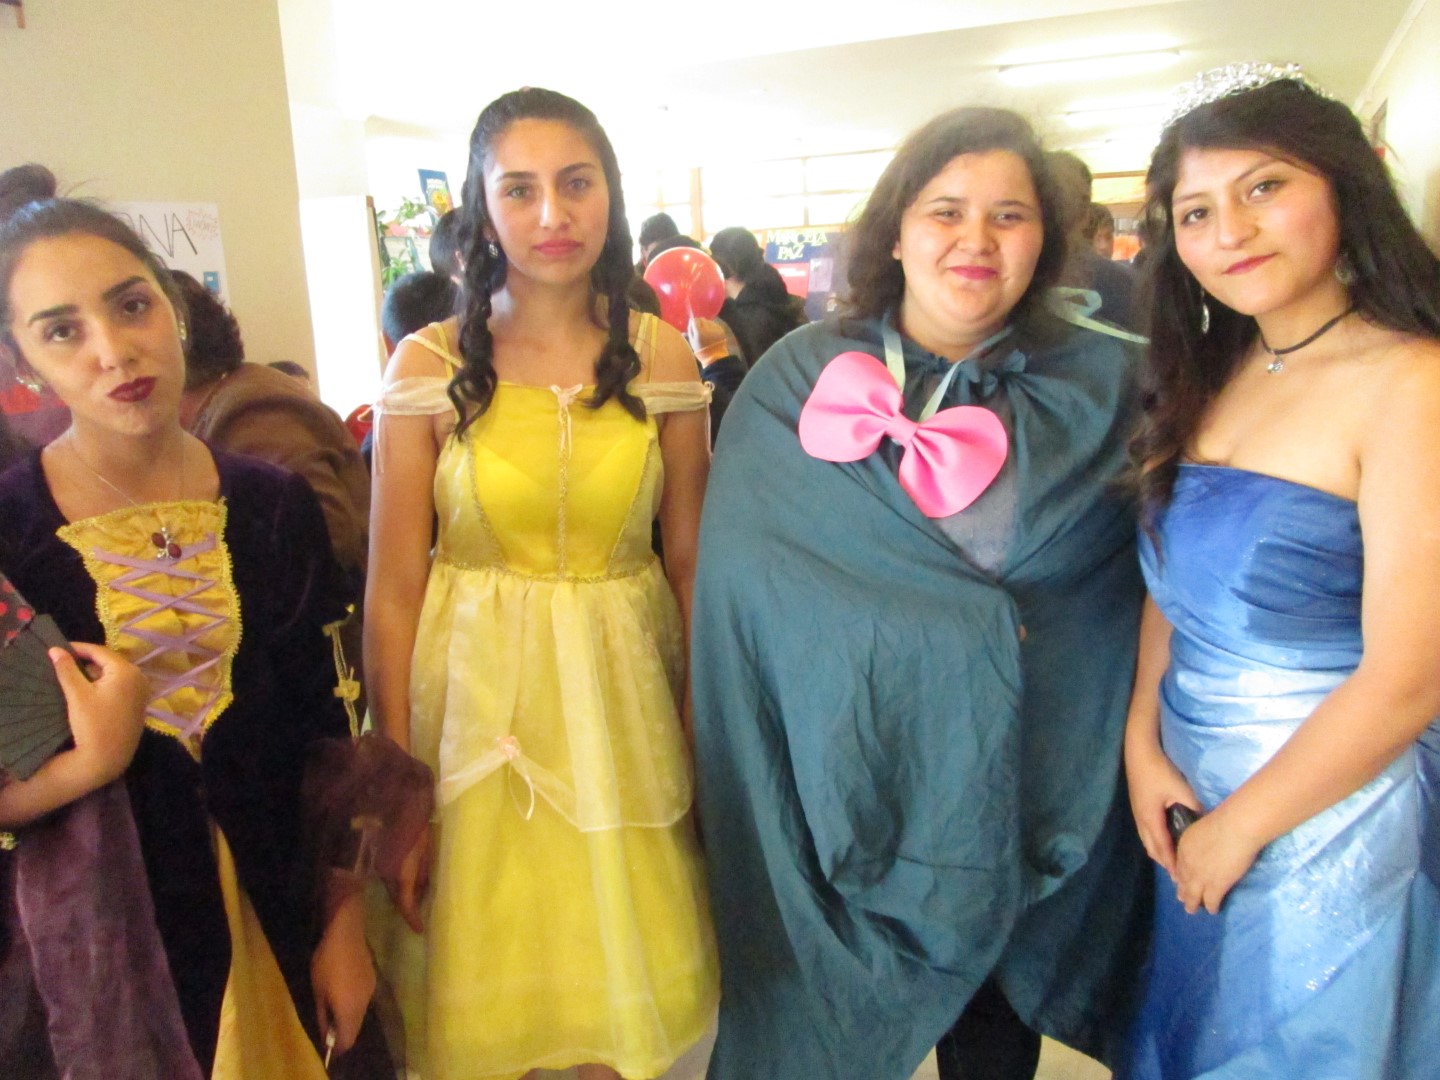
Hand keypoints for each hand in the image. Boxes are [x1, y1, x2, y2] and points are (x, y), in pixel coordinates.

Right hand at [56, 642, 148, 787]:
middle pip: (109, 662)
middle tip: (65, 660)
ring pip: (114, 674)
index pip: (100, 651)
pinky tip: (89, 688)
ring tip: (72, 673)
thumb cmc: (92, 724)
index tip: (60, 648)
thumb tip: (54, 649)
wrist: (108, 758)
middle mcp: (139, 677)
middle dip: (87, 660)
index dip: (79, 648)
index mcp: (126, 671)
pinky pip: (120, 686)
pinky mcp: (138, 704)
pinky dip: (105, 684)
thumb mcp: (77, 694)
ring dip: (95, 673)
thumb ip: (66, 669)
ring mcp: (141, 691)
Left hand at [311, 892, 375, 1055]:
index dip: (338, 1047)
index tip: (328, 1046)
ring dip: (348, 1018)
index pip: (348, 1040)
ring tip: (333, 1009)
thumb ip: (323, 1015)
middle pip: (356, 1028)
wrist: (346, 933)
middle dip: (343, 1033)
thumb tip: (326, 1034)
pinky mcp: (373, 979)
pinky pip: (363, 1001)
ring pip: (360, 1014)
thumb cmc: (326, 962)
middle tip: (328, 1029)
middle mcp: (364, 1004)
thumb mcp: (317, 991)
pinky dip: (353, 1005)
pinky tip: (343, 992)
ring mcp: (371, 991)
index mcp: (350, 1010)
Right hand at [386, 821, 431, 933]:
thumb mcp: (425, 851)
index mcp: (400, 874)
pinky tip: (409, 882)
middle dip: (408, 907)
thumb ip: (423, 873)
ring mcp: (379, 866)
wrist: (398, 802)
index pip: (405, 904)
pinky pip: (388, 877)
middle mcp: (386, 874)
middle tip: (420, 917)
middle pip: (397, 897)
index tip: (419, 930)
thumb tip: (423, 891)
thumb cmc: (418, 825)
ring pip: (392, 887)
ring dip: (403, 894)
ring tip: (417, 900)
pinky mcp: (378, 858)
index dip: (412, 919)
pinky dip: (398, 883)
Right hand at [686, 316, 727, 364]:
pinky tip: (712, 335)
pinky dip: (712, 328)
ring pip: (709, 321)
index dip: (694, 323)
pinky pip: (715, 325)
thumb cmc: (700, 349)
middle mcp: (708, 329)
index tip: (694, 327)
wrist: (714, 356)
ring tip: (707, 333)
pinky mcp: (721, 330)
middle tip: (700, 330)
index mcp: (699, 332)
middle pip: (702, 319)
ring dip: (707, 325)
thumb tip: (690, 320)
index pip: (695, 320)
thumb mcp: (692, 342)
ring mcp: (715, 329)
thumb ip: (690, 330)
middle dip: (700, 323)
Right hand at [1124, 735, 1200, 878]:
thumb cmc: (1159, 770)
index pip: (1163, 848)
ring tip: (1172, 864)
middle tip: (1179, 877)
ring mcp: (1138, 813)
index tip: (1181, 879)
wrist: (1139, 752)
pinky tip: (1164, 842)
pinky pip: (1146, 833)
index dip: (1172, 865)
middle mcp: (1141, 820)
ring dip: (1159, 854)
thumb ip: (1192, 807)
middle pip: (1152, 849)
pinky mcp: (1139, 807)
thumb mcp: (1180, 789)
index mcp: (1151, 818)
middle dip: (1165, 863)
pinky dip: (1156, 843)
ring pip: (1147, 841)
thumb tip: (1204, 822)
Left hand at [1173, 808, 1264, 914]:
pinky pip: (1211, 901)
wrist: (1235, 828)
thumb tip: (1207, 843)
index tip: (1180, 881)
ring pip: (1193, 895)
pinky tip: (1213, 910)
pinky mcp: (1216, 886)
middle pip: (1183, 882)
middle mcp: (1187, 864)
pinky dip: (1212, 907)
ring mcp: (1200, 877)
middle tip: (1182, 899)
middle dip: (1183, 892)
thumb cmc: (1224, 821)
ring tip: (1192, 910)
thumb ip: (1201, 839)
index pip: (1179, 866)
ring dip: (1192, 904)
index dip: (1181, 875)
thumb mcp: (1202, 827)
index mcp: (1183, 847)